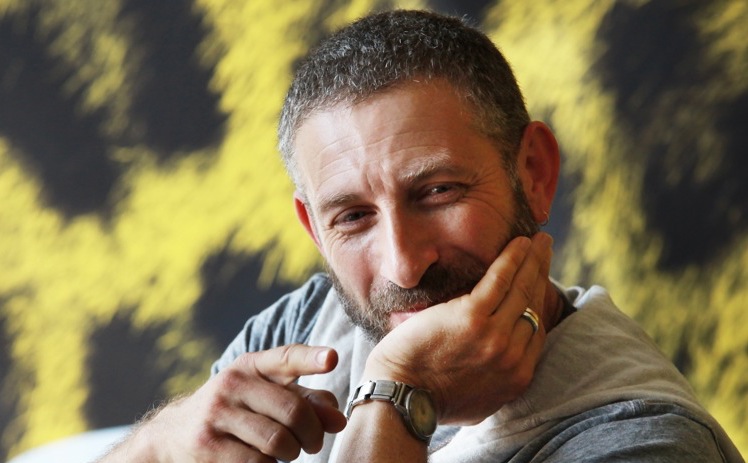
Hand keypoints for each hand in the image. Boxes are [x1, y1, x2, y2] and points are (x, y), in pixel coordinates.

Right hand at [119, 344, 345, 461]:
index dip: (311, 358)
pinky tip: (265, 461)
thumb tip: (338, 419)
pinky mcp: (207, 444)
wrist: (176, 432)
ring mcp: (217, 413)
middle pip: (293, 412)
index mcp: (251, 365)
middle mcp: (233, 383)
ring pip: (278, 441)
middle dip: (312, 434)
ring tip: (288, 451)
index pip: (286, 357)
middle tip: (312, 443)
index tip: (332, 359)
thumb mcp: (267, 395)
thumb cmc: (238, 410)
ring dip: (292, 453)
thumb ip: (307, 400)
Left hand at [362, 233, 552, 424]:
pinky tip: (520, 242)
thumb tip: (499, 362)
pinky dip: (512, 258)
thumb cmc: (429, 399)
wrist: (403, 398)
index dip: (538, 300)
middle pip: (533, 305)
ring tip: (539, 241)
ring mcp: (495, 335)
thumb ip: (496, 378)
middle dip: (542, 273)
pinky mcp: (473, 316)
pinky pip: (500, 280)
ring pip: (522, 289)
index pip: (536, 328)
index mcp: (516, 377)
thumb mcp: (479, 399)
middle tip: (546, 250)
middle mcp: (512, 356)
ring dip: (533, 260)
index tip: (538, 281)